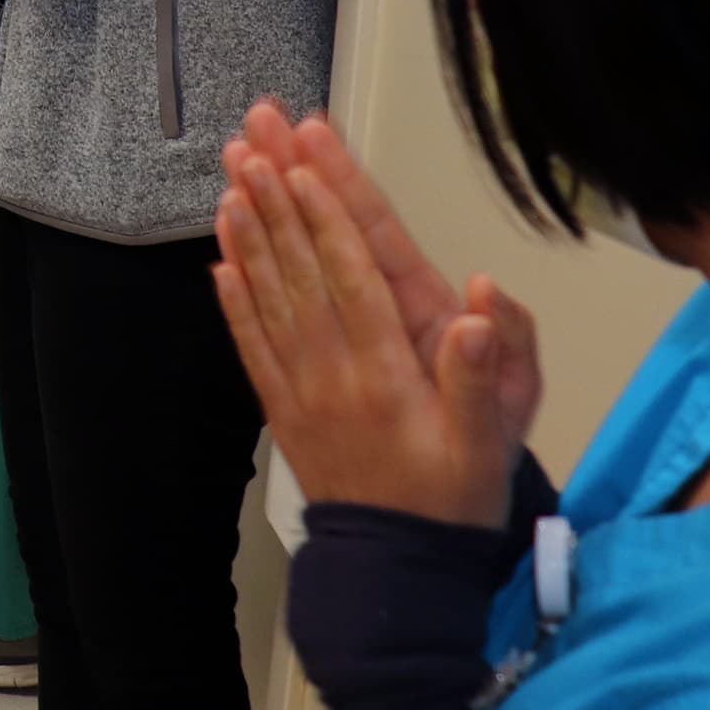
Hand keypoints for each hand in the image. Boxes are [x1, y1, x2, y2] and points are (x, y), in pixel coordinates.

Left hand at [211, 133, 541, 527]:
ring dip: (247, 235)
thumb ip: (483, 374)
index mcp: (386, 374)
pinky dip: (233, 300)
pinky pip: (251, 345)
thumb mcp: (490, 445)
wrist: (399, 568)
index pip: (351, 277)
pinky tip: (219, 261)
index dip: (327, 217)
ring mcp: (301, 390)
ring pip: (268, 298)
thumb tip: (481, 302)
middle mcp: (334, 373)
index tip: (305, 162)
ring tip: (229, 180)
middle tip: (251, 141)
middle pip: (299, 271)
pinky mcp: (282, 409)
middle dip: (276, 201)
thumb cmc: (454, 501)